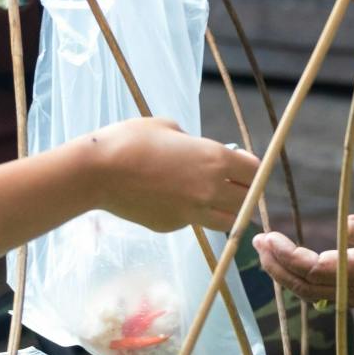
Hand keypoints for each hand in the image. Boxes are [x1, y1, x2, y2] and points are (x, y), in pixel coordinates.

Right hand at [86, 118, 257, 231]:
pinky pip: (195, 222)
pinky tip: (174, 200)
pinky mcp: (174, 226)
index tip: (243, 167)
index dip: (252, 170)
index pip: (255, 172)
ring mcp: (192, 212)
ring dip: (226, 211)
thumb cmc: (131, 140)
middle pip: (248, 201)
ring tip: (212, 198)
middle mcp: (210, 189)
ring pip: (228, 221)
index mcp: (214, 159)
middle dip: (244, 193)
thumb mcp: (169, 127)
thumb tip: (201, 152)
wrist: (98, 172)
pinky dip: (193, 215)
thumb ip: (194, 142)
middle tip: (232, 185)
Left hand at [253, 206, 353, 309]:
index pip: (313, 267)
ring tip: (266, 253)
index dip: (286, 254)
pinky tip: (291, 265)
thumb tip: (346, 225)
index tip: (267, 236)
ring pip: (311, 292)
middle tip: (257, 243)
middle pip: (304, 285)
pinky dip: (301, 280)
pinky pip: (323, 293)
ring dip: (285, 275)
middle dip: (276, 266)